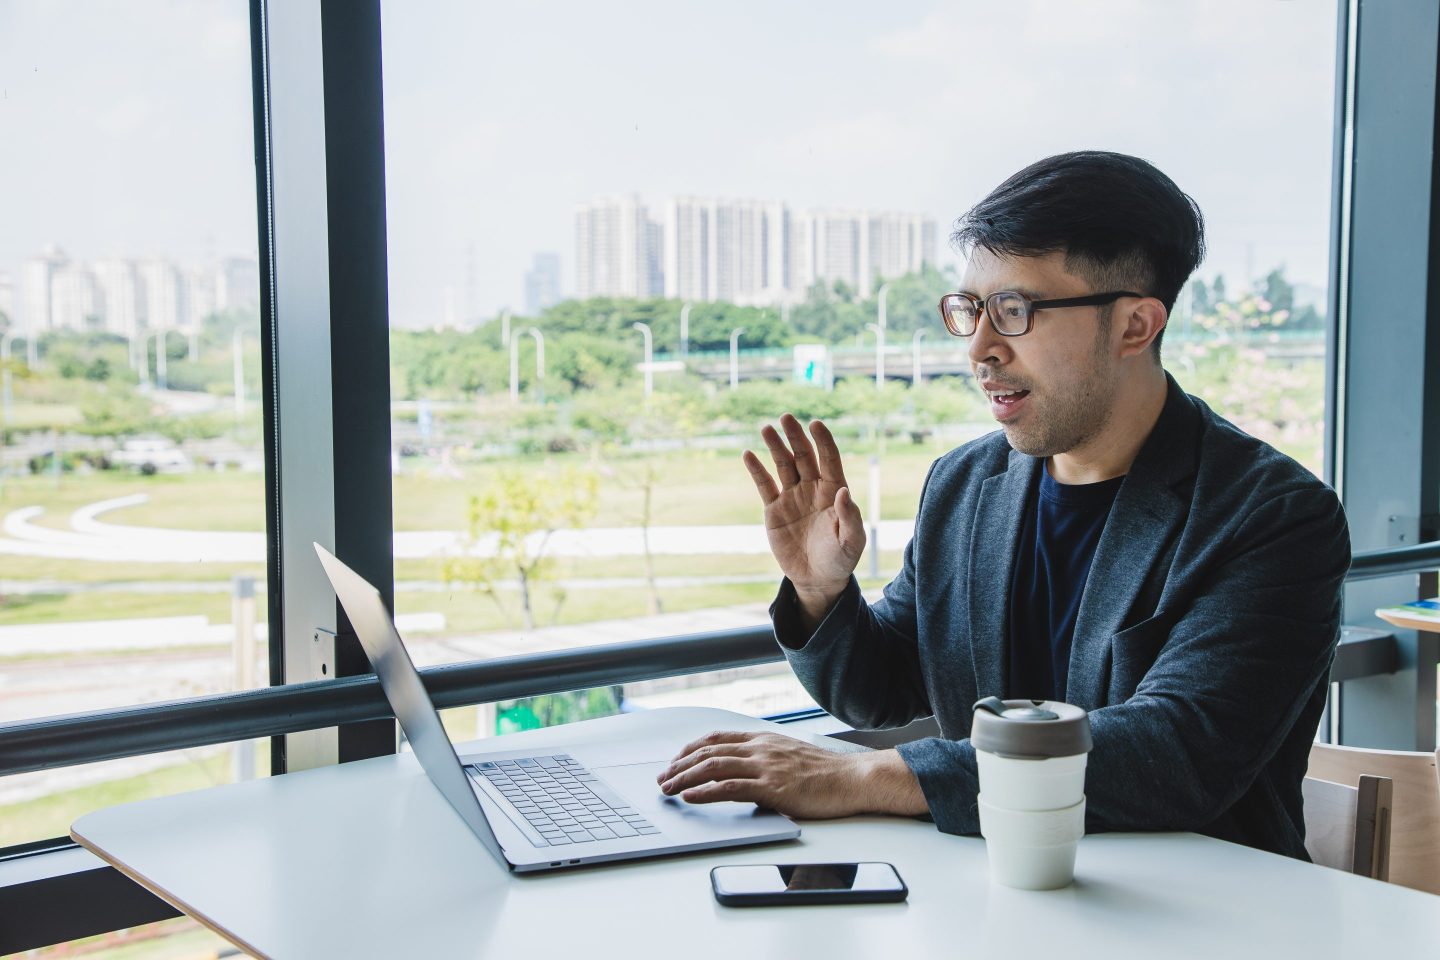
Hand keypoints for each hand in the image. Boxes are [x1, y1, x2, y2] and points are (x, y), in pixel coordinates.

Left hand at [656, 731, 871, 818]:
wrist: (852, 779)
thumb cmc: (825, 773)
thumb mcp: (788, 757)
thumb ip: (763, 760)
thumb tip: (739, 773)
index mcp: (763, 740)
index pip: (716, 738)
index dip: (689, 750)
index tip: (674, 762)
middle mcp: (760, 748)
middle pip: (708, 751)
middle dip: (679, 766)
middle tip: (663, 780)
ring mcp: (766, 766)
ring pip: (714, 766)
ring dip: (685, 778)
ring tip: (668, 789)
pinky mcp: (773, 787)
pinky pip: (731, 787)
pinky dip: (706, 791)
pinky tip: (691, 797)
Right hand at [744, 414, 864, 605]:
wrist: (817, 579)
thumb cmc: (840, 559)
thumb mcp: (851, 541)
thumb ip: (849, 516)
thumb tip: (842, 491)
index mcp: (833, 490)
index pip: (829, 459)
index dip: (823, 441)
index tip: (815, 424)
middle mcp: (812, 488)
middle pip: (803, 455)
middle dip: (795, 436)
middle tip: (786, 417)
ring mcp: (792, 497)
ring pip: (783, 465)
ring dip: (775, 446)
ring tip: (766, 429)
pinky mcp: (774, 510)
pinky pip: (765, 485)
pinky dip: (756, 470)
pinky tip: (749, 454)